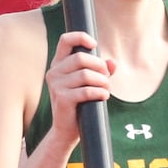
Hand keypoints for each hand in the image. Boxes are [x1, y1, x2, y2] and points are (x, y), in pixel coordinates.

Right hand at [44, 31, 112, 150]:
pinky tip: (103, 97)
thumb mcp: (91, 84)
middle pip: (82, 58)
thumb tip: (113, 62)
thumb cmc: (81, 103)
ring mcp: (56, 85)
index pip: (65, 40)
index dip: (81, 37)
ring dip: (103, 82)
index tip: (94, 44)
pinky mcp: (62, 98)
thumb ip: (102, 71)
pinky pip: (87, 91)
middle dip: (100, 67)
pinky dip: (100, 93)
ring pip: (87, 75)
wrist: (67, 129)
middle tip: (106, 78)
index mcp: (59, 64)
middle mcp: (54, 72)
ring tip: (106, 90)